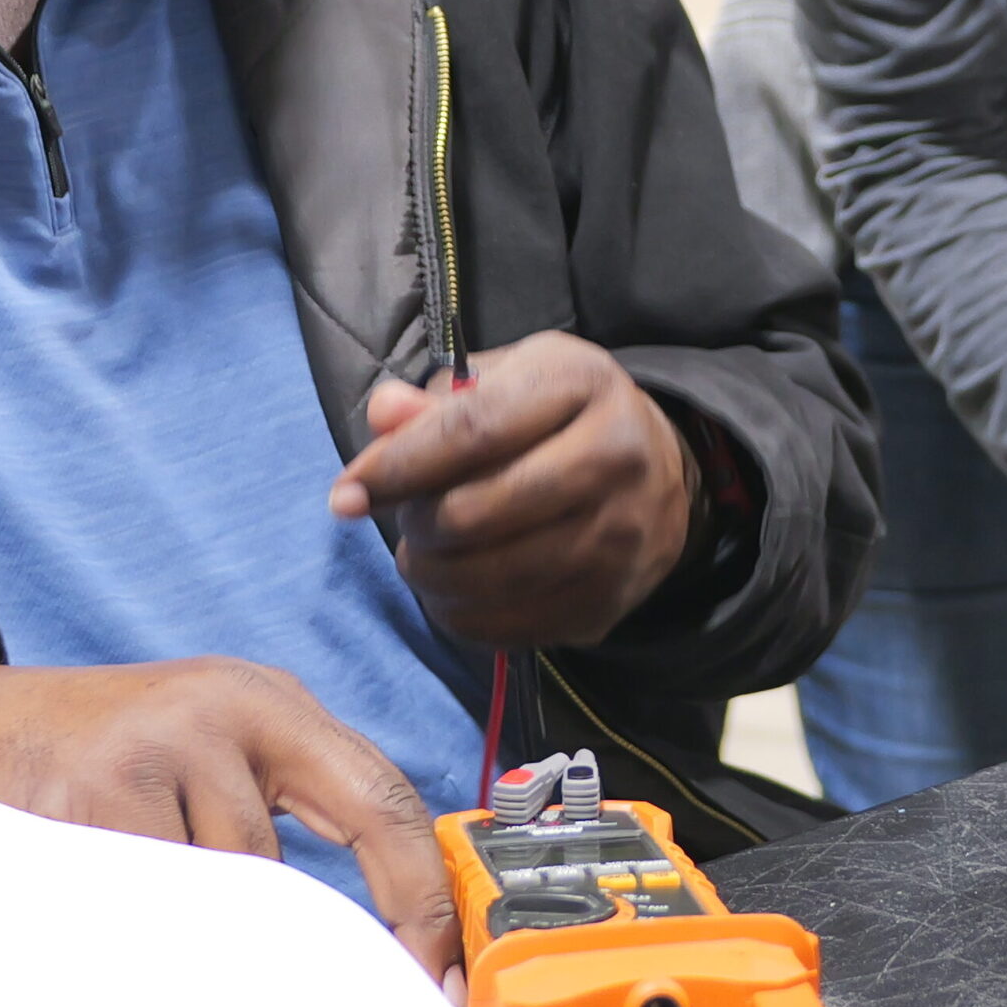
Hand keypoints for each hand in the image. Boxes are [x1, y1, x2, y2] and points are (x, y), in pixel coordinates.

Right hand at [0, 657, 458, 979]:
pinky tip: (107, 899)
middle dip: (287, 947)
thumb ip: (291, 804)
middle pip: (288, 874)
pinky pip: (148, 908)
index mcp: (270, 703)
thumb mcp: (221, 742)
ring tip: (144, 897)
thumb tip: (383, 924)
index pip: (382, 799)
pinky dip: (139, 928)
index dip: (421, 898)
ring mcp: (150, 755)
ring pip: (214, 902)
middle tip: (285, 991)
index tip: (439, 977)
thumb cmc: (122, 750)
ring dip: (189, 930)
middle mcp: (221, 715)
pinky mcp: (87, 803)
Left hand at [328, 333, 699, 647]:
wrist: (661, 472)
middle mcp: (613, 458)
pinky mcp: (609, 601)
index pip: (472, 432)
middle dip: (416, 525)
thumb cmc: (563, 414)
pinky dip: (463, 616)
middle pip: (475, 513)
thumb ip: (439, 399)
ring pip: (489, 579)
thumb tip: (382, 416)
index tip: (346, 493)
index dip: (398, 466)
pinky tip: (455, 590)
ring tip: (424, 557)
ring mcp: (618, 538)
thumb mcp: (510, 378)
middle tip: (406, 521)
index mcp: (581, 385)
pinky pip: (510, 627)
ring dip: (432, 576)